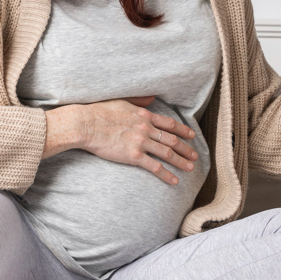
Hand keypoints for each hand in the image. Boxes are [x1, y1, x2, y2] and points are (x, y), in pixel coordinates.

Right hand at [50, 97, 198, 184]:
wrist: (85, 124)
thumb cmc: (99, 111)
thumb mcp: (122, 101)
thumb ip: (139, 102)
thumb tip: (151, 98)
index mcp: (144, 115)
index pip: (170, 124)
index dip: (183, 131)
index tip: (191, 136)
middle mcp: (147, 128)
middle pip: (172, 140)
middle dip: (186, 149)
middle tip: (195, 155)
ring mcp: (141, 142)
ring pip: (168, 154)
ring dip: (181, 161)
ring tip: (190, 168)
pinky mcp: (133, 156)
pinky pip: (155, 167)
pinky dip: (167, 174)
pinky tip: (174, 180)